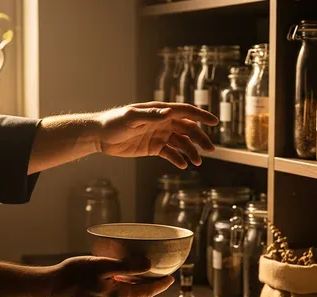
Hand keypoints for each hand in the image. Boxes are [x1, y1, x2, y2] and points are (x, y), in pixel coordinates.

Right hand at [44, 256, 173, 296]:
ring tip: (143, 277)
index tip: (171, 278)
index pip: (147, 292)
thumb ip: (127, 265)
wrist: (50, 288)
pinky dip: (124, 290)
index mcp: (118, 296)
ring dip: (137, 289)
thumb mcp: (103, 265)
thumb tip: (149, 265)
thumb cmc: (73, 275)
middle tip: (160, 277)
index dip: (161, 285)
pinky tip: (120, 281)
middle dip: (152, 288)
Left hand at [95, 102, 218, 168]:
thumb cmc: (115, 122)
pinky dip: (178, 159)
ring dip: (190, 151)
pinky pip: (170, 153)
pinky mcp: (154, 147)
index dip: (201, 116)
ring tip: (196, 162)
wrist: (101, 136)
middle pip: (187, 129)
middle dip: (200, 138)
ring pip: (181, 143)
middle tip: (210, 150)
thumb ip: (151, 115)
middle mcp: (163, 122)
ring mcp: (159, 135)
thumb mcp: (132, 117)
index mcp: (160, 111)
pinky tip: (182, 165)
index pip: (185, 112)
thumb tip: (169, 113)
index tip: (215, 122)